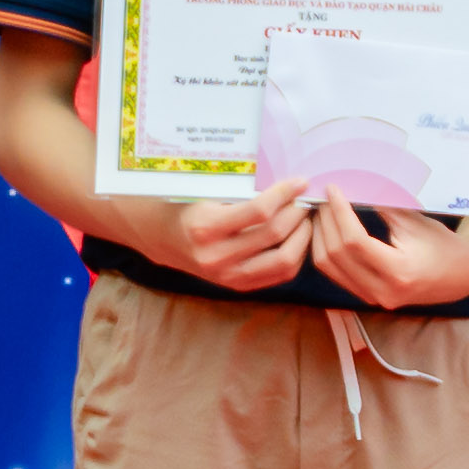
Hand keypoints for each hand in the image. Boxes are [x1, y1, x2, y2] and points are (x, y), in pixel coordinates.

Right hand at [171, 180, 323, 291]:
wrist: (164, 238)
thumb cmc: (187, 206)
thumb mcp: (204, 192)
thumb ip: (240, 190)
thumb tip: (285, 182)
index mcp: (206, 227)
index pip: (259, 211)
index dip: (285, 193)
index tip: (300, 182)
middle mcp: (217, 256)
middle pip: (275, 234)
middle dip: (297, 213)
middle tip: (304, 199)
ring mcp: (228, 276)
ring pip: (284, 260)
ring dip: (303, 236)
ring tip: (304, 219)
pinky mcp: (238, 286)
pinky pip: (280, 275)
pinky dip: (296, 255)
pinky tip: (297, 238)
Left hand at [306, 191, 468, 311]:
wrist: (461, 276)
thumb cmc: (442, 244)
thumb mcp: (414, 221)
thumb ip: (382, 205)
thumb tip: (352, 183)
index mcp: (398, 271)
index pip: (354, 241)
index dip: (339, 212)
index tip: (333, 189)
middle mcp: (382, 290)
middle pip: (336, 254)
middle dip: (325, 221)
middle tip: (322, 197)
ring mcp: (373, 298)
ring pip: (329, 267)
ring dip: (319, 237)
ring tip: (320, 211)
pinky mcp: (367, 296)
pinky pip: (336, 274)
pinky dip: (326, 250)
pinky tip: (326, 230)